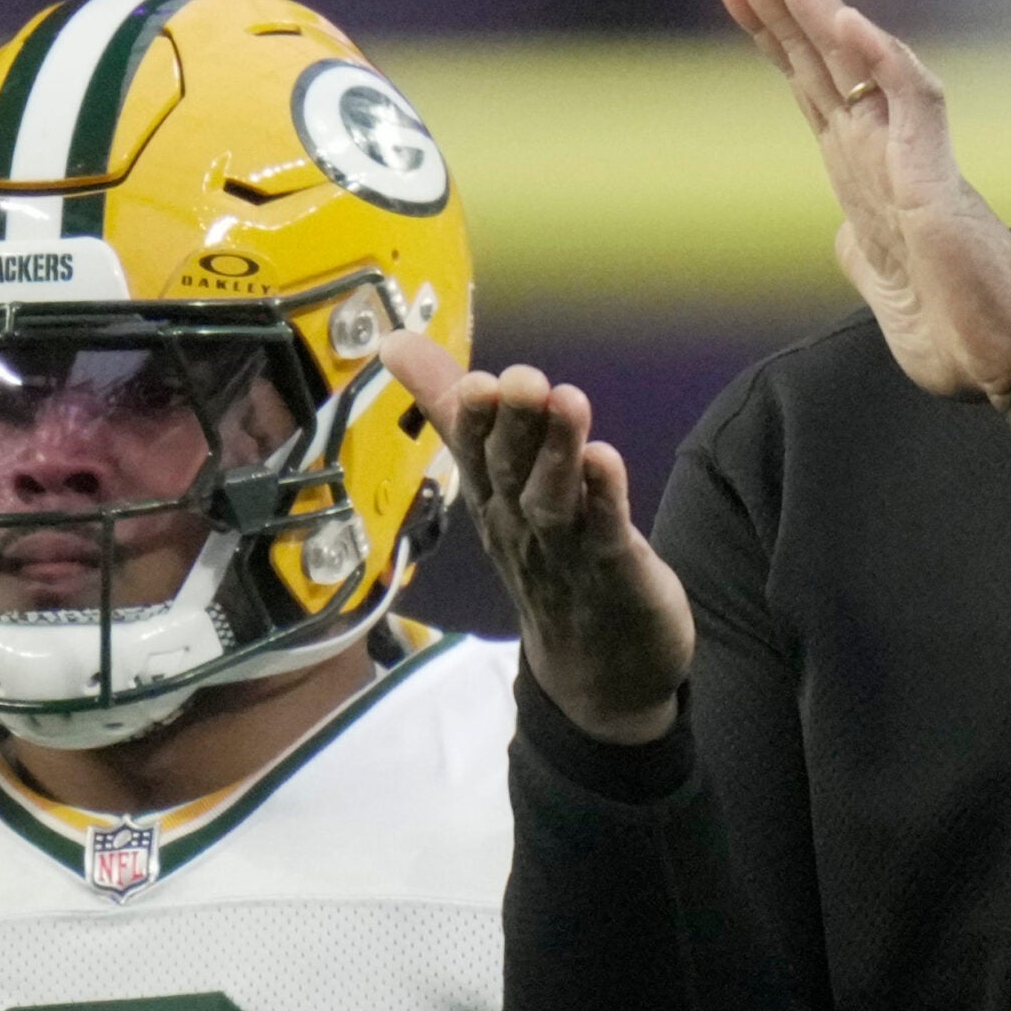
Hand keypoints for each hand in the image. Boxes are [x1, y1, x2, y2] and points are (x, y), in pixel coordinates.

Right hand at [379, 332, 692, 744]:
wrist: (600, 669)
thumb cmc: (547, 556)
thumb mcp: (496, 481)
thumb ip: (453, 410)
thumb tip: (394, 341)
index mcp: (491, 500)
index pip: (472, 454)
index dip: (471, 420)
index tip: (475, 380)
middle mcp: (520, 524)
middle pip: (510, 470)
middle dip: (514, 423)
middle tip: (520, 378)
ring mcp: (567, 551)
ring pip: (555, 497)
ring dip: (558, 450)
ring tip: (568, 400)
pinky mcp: (616, 569)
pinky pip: (606, 530)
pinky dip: (605, 497)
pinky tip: (606, 460)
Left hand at [717, 0, 1010, 405]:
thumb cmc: (959, 326)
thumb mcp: (885, 290)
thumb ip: (861, 255)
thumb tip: (842, 239)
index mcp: (862, 170)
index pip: (809, 79)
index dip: (769, 26)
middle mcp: (881, 149)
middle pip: (817, 50)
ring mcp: (909, 156)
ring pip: (856, 56)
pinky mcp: (937, 179)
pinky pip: (912, 103)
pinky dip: (882, 59)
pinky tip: (851, 19)